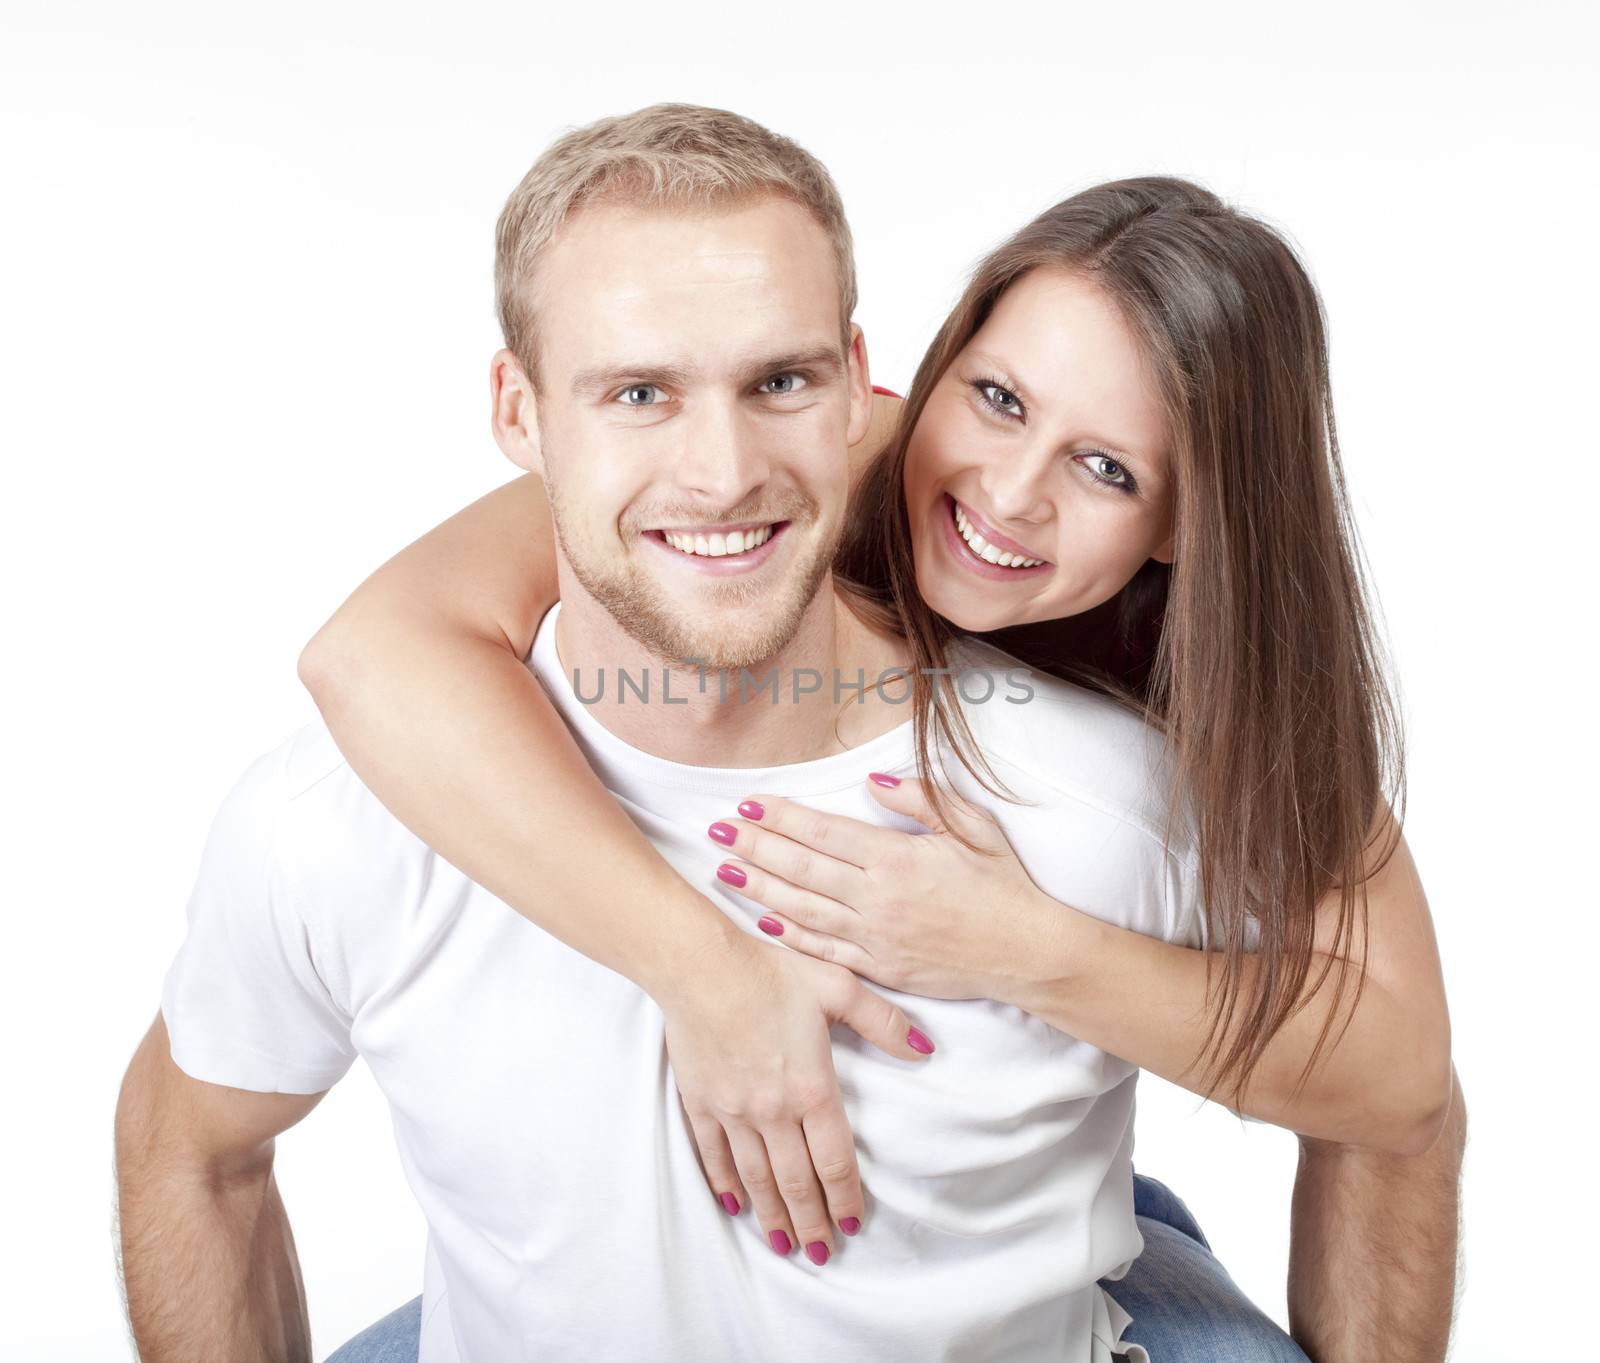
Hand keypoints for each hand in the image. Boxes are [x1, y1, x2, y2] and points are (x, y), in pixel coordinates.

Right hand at [655, 929, 934, 1265]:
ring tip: (783, 1243)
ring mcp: (734, 1110)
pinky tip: (736, 1205)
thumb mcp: (837, 987)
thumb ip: (883, 1022)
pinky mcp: (701, 1102)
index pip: (835, 1160)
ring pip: (757, 1177)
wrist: (699, 965)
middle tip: (821, 1252)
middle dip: (811, 1221)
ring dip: (772, 1214)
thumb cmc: (770, 971)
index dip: (846, 1197)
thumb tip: (924, 1048)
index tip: (853, 1223)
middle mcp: (773, 1110)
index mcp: (812, 1088)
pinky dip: (726, 1184)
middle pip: (796, 1181)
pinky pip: (714, 1155)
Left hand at [704, 773, 1046, 1002]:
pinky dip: (790, 935)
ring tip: (725, 872)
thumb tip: (872, 781)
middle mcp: (878, 899)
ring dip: (760, 889)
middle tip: (716, 832)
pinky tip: (762, 920)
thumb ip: (920, 800)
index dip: (781, 818)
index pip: (824, 833)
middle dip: (754, 848)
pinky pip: (824, 950)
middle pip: (801, 869)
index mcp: (898, 859)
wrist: (1028, 954)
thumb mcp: (971, 827)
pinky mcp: (880, 969)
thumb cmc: (1004, 885)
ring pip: (803, 910)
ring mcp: (876, 938)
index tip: (749, 805)